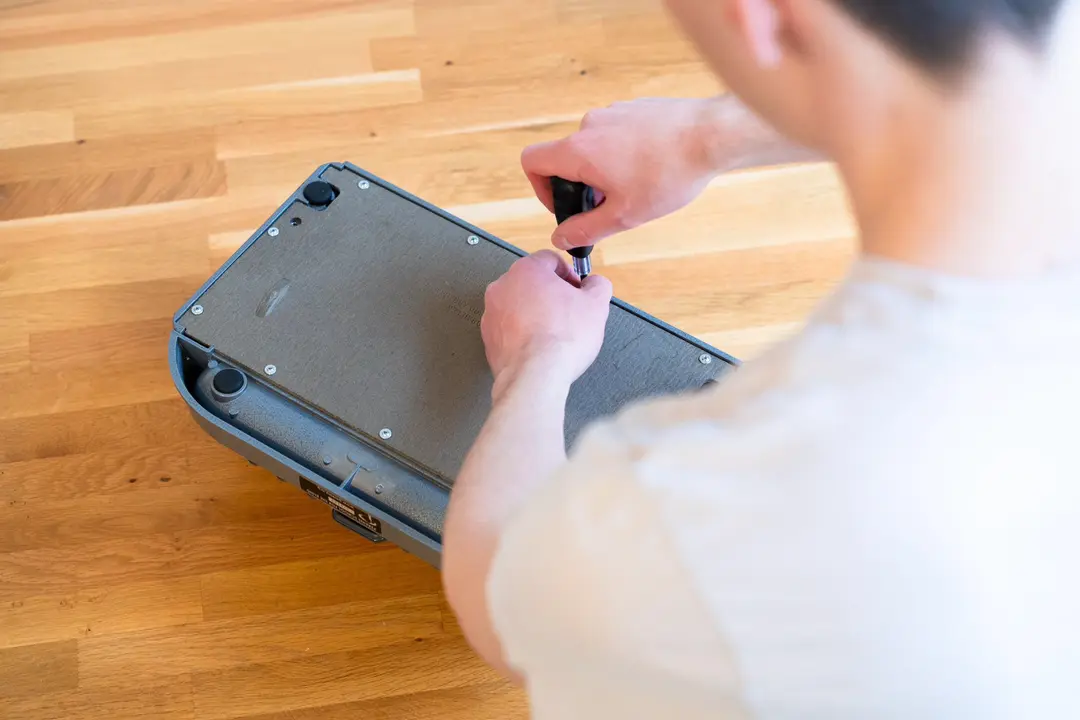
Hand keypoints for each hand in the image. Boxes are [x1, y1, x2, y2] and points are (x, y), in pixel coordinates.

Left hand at [482, 251, 612, 397]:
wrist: (535, 375)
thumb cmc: (561, 339)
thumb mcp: (596, 304)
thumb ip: (598, 285)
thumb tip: (595, 284)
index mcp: (527, 269)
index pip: (551, 260)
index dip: (570, 275)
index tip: (578, 290)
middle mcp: (503, 286)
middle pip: (532, 282)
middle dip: (552, 294)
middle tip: (569, 312)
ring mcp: (492, 312)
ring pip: (519, 305)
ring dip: (536, 313)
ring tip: (554, 332)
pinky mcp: (489, 336)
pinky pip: (509, 327)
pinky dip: (523, 332)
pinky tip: (539, 345)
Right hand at [522, 97, 735, 250]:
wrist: (712, 135)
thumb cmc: (669, 173)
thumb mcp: (623, 215)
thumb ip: (585, 229)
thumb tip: (561, 238)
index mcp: (578, 150)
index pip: (532, 162)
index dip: (540, 190)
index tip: (566, 206)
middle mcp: (590, 125)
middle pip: (565, 158)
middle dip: (581, 185)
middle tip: (609, 205)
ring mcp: (613, 112)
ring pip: (594, 147)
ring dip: (605, 170)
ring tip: (638, 187)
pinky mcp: (635, 108)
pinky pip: (617, 134)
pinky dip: (625, 154)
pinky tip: (653, 168)